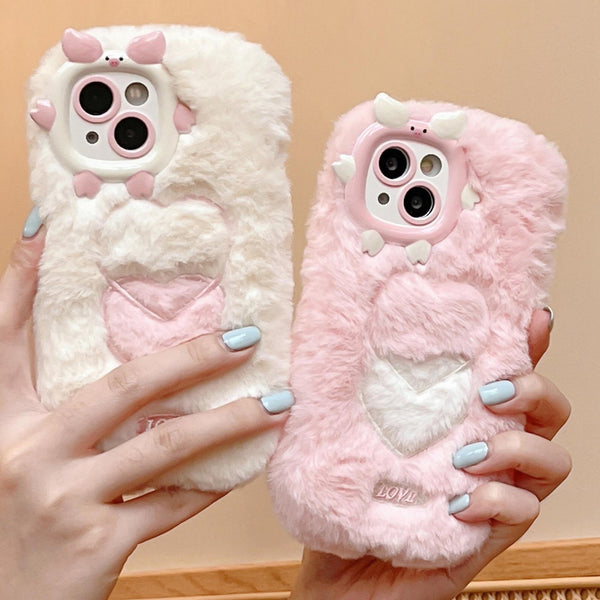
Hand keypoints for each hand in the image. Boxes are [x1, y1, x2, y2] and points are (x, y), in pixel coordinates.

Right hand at [0, 232, 289, 599]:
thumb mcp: (16, 459)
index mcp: (2, 423)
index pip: (6, 336)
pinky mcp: (94, 545)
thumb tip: (124, 374)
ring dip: (229, 420)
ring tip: (277, 400)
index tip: (47, 228)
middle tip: (245, 336)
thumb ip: (56, 416)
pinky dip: (213, 483)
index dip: (20, 279)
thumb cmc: (11, 526)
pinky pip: (171, 504)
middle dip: (190, 357)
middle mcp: (26, 452)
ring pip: (164, 444)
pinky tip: (247, 462)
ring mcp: (62, 499)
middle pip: (121, 386)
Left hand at [291, 308, 570, 599]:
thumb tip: (327, 341)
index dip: (527, 346)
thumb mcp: (342, 438)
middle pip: (548, 412)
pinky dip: (499, 499)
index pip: (503, 376)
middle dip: (536, 391)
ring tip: (471, 453)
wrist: (337, 580)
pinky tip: (460, 502)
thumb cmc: (344, 502)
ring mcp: (491, 496)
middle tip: (491, 393)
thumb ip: (346, 397)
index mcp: (455, 422)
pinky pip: (524, 512)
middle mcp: (483, 454)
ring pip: (552, 460)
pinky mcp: (486, 538)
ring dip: (520, 445)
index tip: (531, 318)